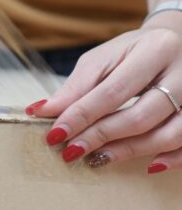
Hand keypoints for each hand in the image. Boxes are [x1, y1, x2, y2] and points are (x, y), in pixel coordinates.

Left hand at [27, 27, 181, 173]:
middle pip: (141, 116)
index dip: (82, 115)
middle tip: (71, 151)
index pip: (114, 90)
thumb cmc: (132, 52)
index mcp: (155, 50)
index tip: (55, 134)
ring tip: (97, 158)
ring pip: (170, 134)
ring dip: (129, 152)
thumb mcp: (102, 59)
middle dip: (101, 136)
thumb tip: (41, 112)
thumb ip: (76, 87)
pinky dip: (171, 159)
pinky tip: (148, 166)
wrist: (175, 42)